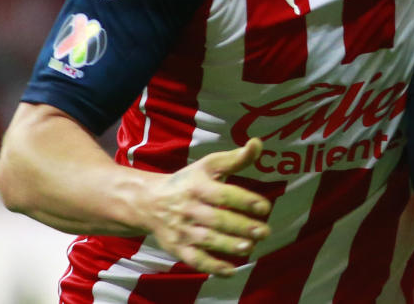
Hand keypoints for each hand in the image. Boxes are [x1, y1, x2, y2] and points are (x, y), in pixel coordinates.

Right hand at [140, 137, 272, 275]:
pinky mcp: (176, 248)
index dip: (245, 201)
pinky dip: (212, 267)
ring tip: (251, 247)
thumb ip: (235, 158)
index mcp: (197, 186)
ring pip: (207, 240)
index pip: (223, 194)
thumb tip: (257, 143)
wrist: (148, 202)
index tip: (264, 207)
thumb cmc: (188, 181)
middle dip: (241, 226)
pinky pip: (194, 260)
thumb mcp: (208, 165)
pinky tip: (232, 271)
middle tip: (264, 231)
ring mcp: (181, 230)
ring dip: (229, 245)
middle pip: (217, 219)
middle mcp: (188, 208)